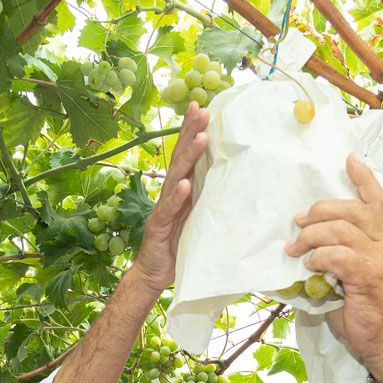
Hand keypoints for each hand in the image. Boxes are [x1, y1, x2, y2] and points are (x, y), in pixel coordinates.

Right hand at [133, 103, 209, 292]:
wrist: (153, 274)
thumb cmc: (176, 246)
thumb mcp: (196, 218)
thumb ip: (205, 200)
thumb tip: (229, 181)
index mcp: (180, 190)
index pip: (186, 154)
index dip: (192, 131)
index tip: (203, 108)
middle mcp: (170, 193)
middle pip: (180, 157)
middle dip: (190, 132)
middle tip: (202, 110)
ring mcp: (163, 208)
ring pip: (176, 177)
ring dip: (188, 157)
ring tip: (201, 139)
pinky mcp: (159, 226)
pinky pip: (169, 209)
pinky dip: (177, 196)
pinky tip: (184, 185)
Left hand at [285, 154, 382, 380]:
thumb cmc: (364, 313)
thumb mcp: (348, 279)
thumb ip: (334, 258)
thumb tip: (299, 249)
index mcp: (382, 241)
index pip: (377, 201)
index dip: (364, 178)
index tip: (349, 159)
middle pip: (352, 209)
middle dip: (320, 209)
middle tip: (298, 222)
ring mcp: (378, 259)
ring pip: (342, 228)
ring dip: (312, 235)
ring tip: (295, 248)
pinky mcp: (368, 276)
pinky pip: (338, 255)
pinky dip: (318, 256)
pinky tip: (308, 266)